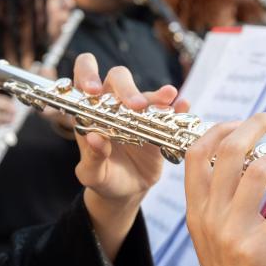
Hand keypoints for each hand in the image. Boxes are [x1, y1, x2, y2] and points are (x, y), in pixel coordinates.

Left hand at [71, 53, 188, 259]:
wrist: (128, 190)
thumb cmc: (104, 178)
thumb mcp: (93, 174)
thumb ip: (92, 158)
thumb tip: (95, 138)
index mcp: (90, 112)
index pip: (83, 78)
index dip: (87, 75)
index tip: (93, 90)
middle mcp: (113, 105)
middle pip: (118, 78)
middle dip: (126, 87)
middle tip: (136, 105)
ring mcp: (137, 113)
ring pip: (146, 93)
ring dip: (156, 94)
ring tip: (168, 96)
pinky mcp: (157, 124)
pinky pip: (168, 109)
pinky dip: (176, 106)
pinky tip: (182, 105)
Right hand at [174, 113, 265, 265]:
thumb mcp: (214, 238)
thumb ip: (223, 206)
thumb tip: (247, 169)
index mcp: (196, 212)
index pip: (196, 154)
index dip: (221, 128)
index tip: (247, 121)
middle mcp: (209, 217)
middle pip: (227, 152)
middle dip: (256, 125)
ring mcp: (232, 233)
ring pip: (257, 171)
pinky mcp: (259, 250)